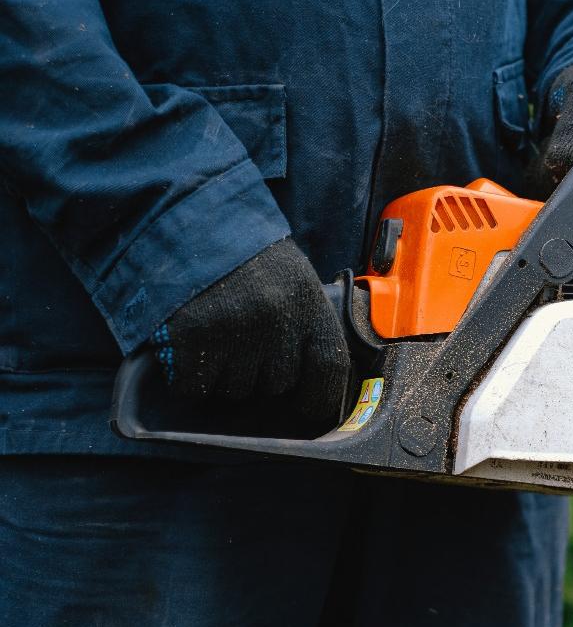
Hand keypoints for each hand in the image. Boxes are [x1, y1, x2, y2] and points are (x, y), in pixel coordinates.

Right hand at [150, 238, 349, 425]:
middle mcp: (277, 320)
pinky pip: (195, 388)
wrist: (189, 219)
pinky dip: (190, 379)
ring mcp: (235, 330)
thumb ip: (305, 322)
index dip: (321, 397)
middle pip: (277, 385)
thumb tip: (311, 378)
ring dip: (225, 376)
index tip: (308, 408)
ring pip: (236, 390)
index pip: (329, 367)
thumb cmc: (247, 256)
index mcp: (309, 303)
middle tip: (244, 343)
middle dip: (261, 374)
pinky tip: (190, 351)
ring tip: (217, 338)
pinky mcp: (193, 338)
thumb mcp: (294, 279)